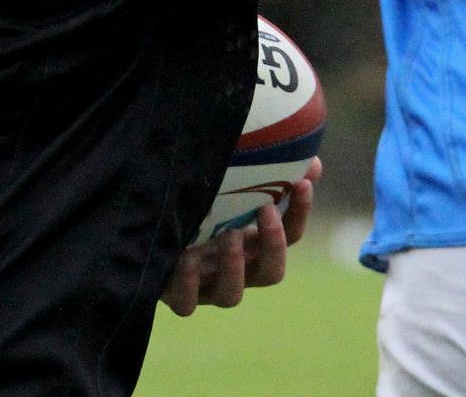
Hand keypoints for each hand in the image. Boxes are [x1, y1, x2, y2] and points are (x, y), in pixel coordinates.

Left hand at [160, 157, 320, 314]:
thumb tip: (312, 161)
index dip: (300, 212)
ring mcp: (209, 287)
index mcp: (257, 244)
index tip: (300, 184)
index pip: (292, 235)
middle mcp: (239, 270)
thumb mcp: (234, 190)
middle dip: (273, 244)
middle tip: (265, 210)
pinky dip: (188, 285)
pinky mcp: (178, 296)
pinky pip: (186, 304)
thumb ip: (269, 176)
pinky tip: (185, 257)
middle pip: (272, 274)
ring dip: (234, 266)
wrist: (153, 232)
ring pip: (232, 296)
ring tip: (226, 234)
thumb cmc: (202, 208)